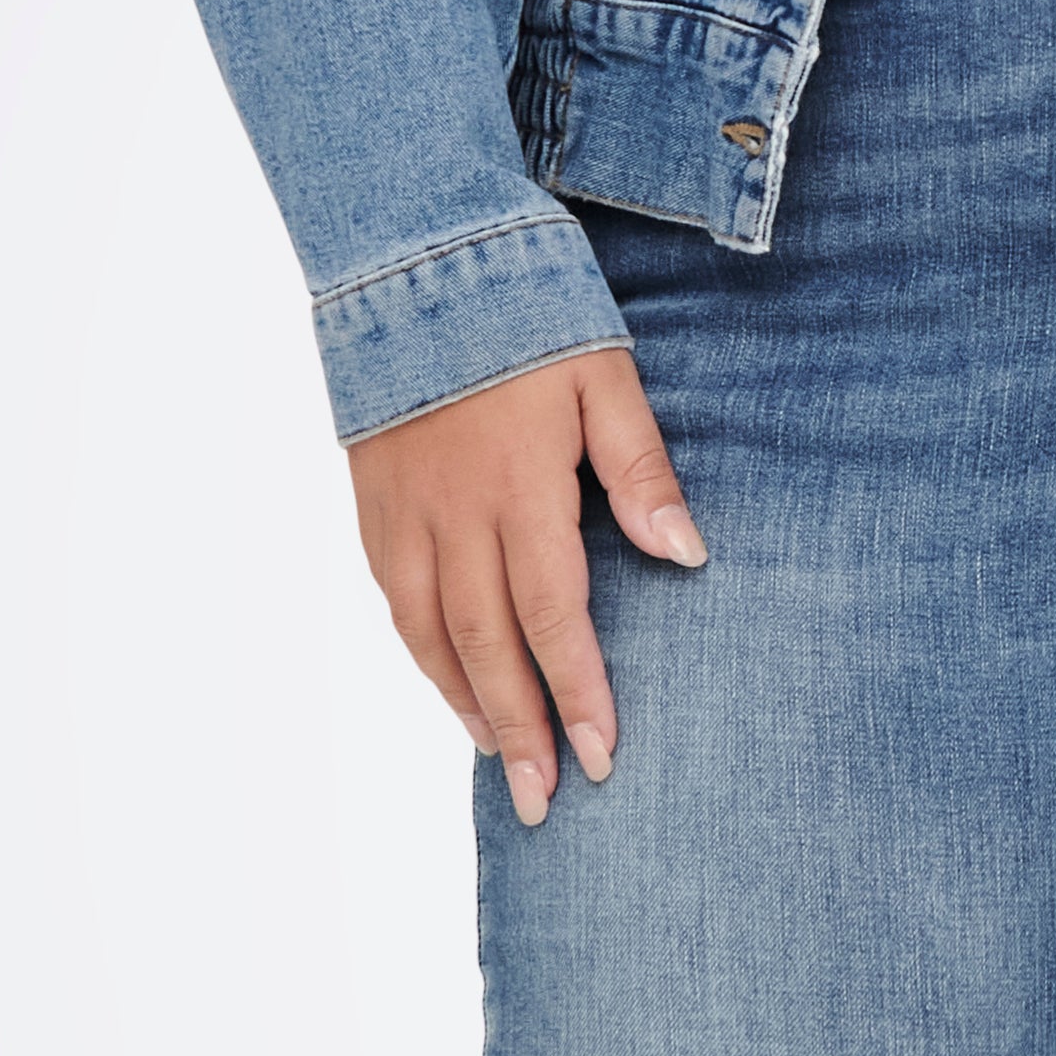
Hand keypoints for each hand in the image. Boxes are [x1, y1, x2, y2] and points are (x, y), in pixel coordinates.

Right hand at [348, 346, 704, 822]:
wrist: (409, 254)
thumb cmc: (525, 310)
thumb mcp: (603, 375)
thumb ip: (640, 469)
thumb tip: (685, 554)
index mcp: (518, 487)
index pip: (552, 615)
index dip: (578, 691)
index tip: (604, 755)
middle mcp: (452, 513)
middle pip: (486, 645)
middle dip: (522, 729)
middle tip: (548, 801)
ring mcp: (402, 512)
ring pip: (430, 633)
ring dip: (468, 704)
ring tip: (503, 760)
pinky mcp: (370, 501)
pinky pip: (394, 599)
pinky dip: (422, 653)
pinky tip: (449, 683)